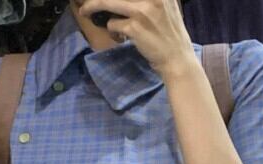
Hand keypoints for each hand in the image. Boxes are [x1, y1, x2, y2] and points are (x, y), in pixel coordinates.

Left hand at [78, 0, 196, 77]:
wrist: (177, 59)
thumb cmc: (170, 34)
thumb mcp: (165, 6)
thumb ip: (149, 0)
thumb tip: (122, 1)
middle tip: (85, 3)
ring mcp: (141, 11)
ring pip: (107, 2)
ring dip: (92, 7)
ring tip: (86, 12)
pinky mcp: (134, 27)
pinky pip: (112, 24)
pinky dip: (112, 31)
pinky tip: (121, 38)